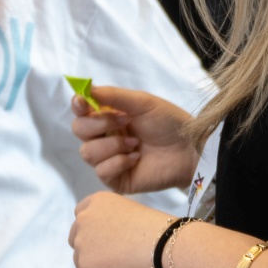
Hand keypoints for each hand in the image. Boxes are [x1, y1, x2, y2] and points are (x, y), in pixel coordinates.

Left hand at [69, 191, 177, 267]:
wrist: (163, 244)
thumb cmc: (156, 229)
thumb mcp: (130, 212)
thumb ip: (113, 222)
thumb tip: (108, 242)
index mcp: (96, 202)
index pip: (81, 215)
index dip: (87, 230)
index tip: (96, 241)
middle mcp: (84, 220)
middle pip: (77, 240)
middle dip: (88, 251)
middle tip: (103, 262)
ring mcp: (83, 244)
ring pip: (81, 263)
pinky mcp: (87, 267)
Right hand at [71, 85, 198, 194]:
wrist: (189, 149)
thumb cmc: (169, 123)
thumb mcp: (142, 102)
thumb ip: (113, 95)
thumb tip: (86, 88)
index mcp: (109, 117)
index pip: (82, 112)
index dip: (78, 105)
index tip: (82, 102)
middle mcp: (105, 137)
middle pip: (79, 130)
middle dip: (98, 124)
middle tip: (125, 121)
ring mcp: (108, 159)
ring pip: (87, 152)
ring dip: (112, 145)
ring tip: (135, 144)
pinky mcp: (115, 179)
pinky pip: (102, 171)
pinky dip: (119, 162)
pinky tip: (136, 159)